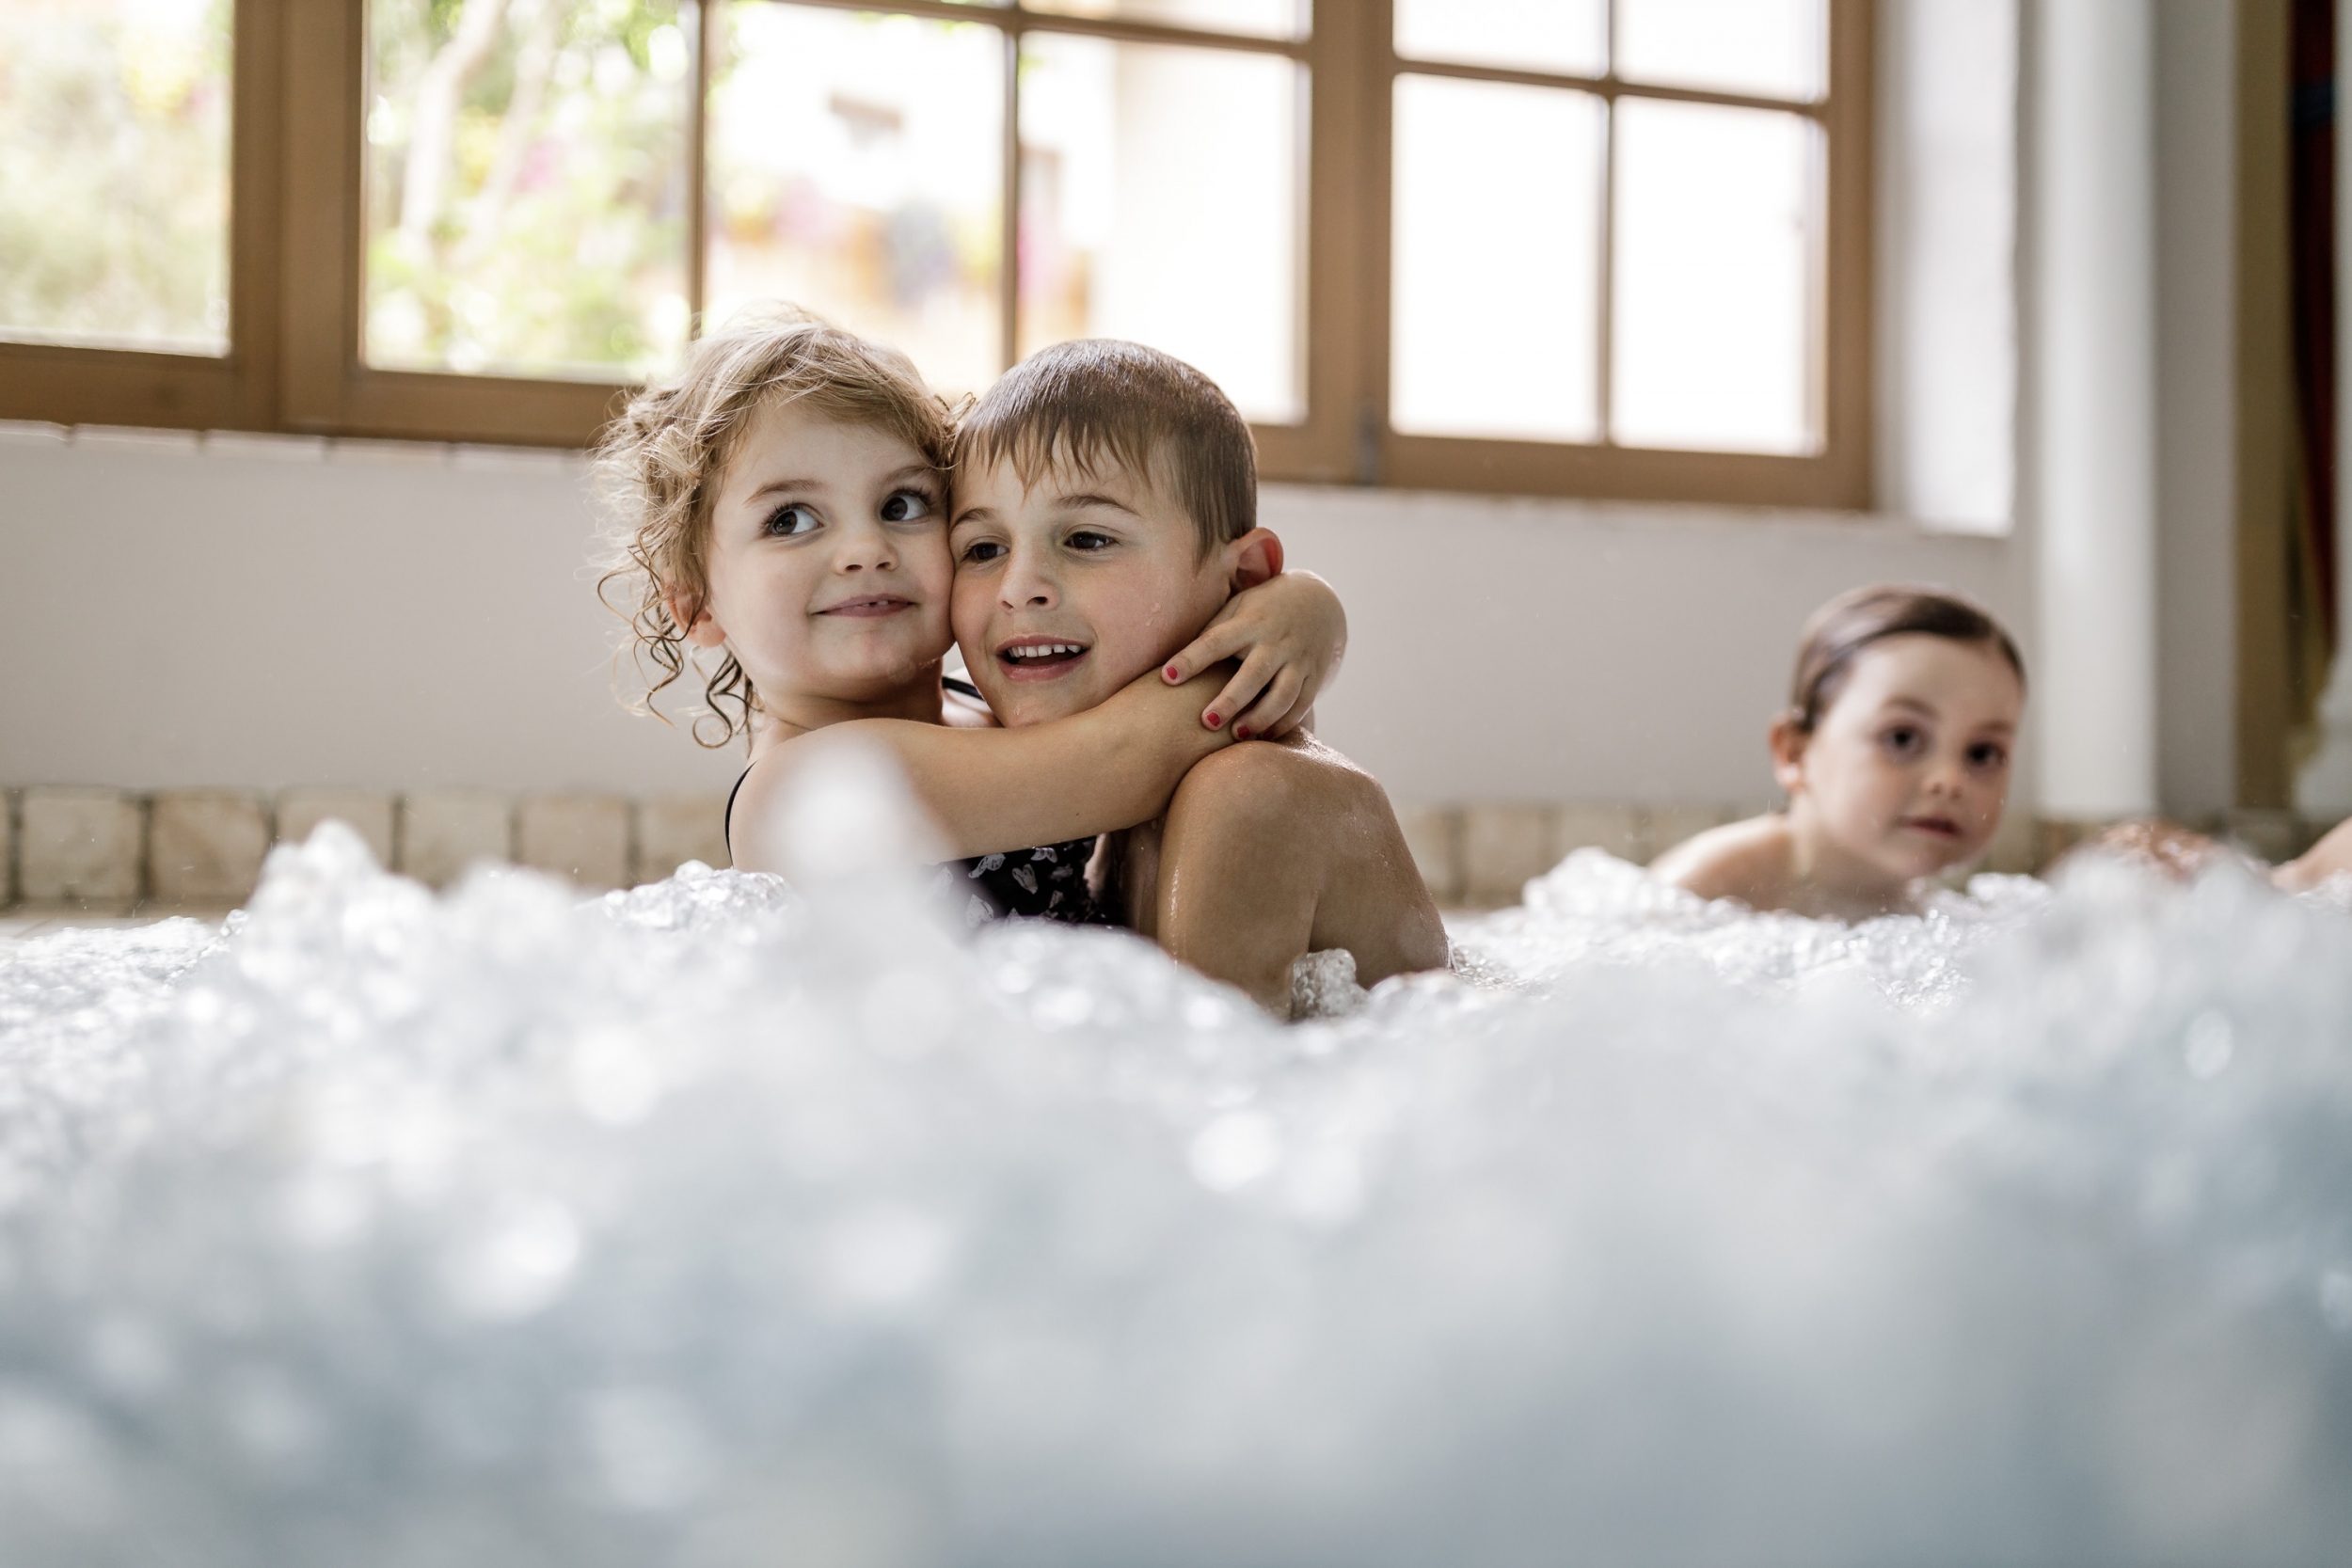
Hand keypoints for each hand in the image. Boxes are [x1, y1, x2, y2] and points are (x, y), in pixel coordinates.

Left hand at [1158, 570, 1345, 738]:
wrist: (1320, 603)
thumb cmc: (1262, 609)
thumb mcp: (1238, 608)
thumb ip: (1213, 632)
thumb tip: (1171, 662)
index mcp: (1250, 622)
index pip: (1216, 641)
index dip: (1191, 659)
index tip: (1167, 678)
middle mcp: (1276, 641)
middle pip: (1254, 674)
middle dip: (1231, 700)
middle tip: (1206, 722)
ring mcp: (1298, 660)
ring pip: (1283, 695)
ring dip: (1261, 718)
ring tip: (1237, 735)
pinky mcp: (1314, 676)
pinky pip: (1302, 704)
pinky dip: (1285, 723)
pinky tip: (1264, 736)